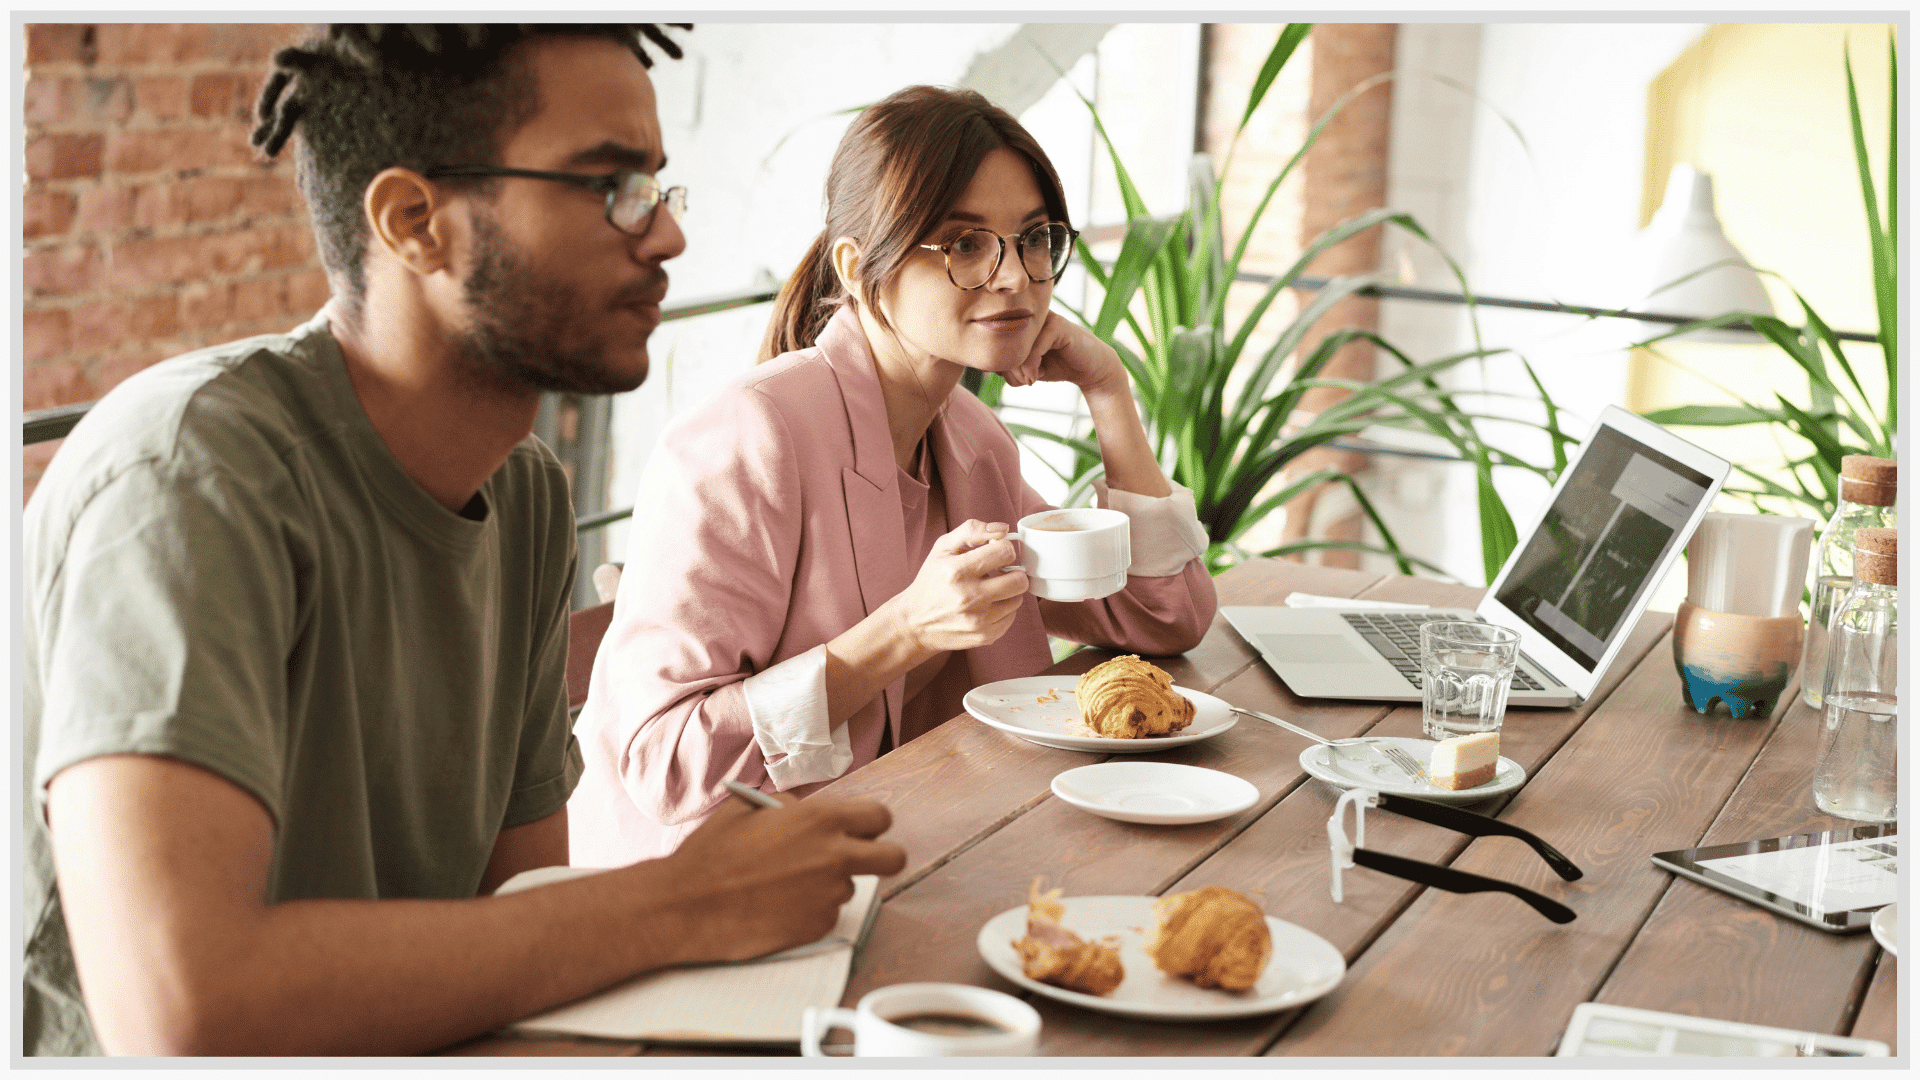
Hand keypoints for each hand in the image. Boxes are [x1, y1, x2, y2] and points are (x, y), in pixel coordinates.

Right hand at [660, 794, 905, 963]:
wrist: (687, 905)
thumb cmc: (712, 853)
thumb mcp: (749, 807)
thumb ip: (789, 806)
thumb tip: (804, 811)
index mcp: (822, 819)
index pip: (880, 817)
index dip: (869, 824)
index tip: (858, 831)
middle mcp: (836, 856)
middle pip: (894, 858)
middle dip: (881, 857)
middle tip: (857, 860)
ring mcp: (829, 896)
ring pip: (851, 888)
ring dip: (829, 885)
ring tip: (785, 884)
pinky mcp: (817, 927)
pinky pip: (827, 914)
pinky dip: (810, 911)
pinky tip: (776, 906)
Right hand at [885, 519, 1029, 655]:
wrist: (915, 623)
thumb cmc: (931, 581)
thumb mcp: (943, 548)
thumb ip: (972, 530)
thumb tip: (1003, 529)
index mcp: (957, 570)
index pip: (1005, 552)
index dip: (1003, 548)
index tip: (995, 552)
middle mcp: (969, 597)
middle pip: (1019, 580)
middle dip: (1012, 571)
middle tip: (999, 572)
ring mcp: (978, 620)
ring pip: (1018, 598)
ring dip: (1008, 591)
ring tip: (990, 588)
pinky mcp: (985, 636)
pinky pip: (1012, 617)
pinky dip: (1003, 608)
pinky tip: (987, 605)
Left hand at [1003, 312, 1127, 400]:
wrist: (1091, 369)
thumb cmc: (1056, 366)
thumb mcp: (1026, 367)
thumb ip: (1007, 363)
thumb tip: (987, 364)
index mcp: (1020, 320)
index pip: (995, 339)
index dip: (998, 362)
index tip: (1012, 379)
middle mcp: (1030, 314)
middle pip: (1003, 341)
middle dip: (1009, 369)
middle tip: (1022, 382)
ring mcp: (1044, 317)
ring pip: (1016, 345)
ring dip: (1019, 370)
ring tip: (1029, 381)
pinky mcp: (1057, 325)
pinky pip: (1034, 347)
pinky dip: (1031, 366)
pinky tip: (1036, 377)